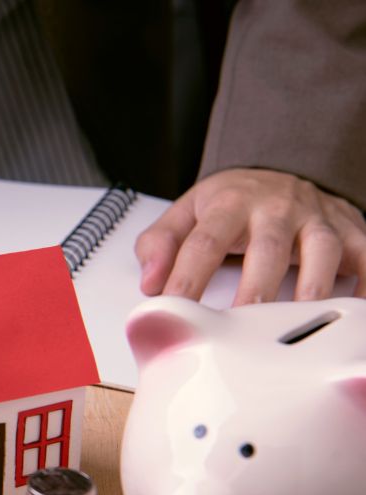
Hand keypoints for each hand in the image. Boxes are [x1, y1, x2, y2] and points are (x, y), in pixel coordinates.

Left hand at [136, 168, 365, 304]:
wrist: (278, 172)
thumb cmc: (230, 203)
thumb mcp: (187, 212)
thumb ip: (161, 243)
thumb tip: (150, 280)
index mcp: (229, 203)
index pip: (204, 241)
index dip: (188, 276)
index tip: (174, 307)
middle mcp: (276, 207)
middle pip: (267, 246)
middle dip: (256, 286)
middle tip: (243, 323)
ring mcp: (316, 218)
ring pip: (321, 249)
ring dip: (312, 286)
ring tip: (297, 321)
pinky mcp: (349, 231)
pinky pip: (365, 255)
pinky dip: (364, 283)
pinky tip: (355, 310)